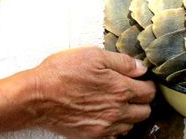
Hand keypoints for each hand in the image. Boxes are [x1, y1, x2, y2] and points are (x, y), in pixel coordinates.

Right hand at [26, 47, 155, 137]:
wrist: (36, 97)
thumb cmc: (62, 72)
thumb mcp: (93, 55)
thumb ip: (122, 62)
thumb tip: (140, 67)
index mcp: (120, 89)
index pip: (148, 92)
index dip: (147, 84)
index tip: (141, 80)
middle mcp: (116, 111)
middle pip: (144, 111)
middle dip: (142, 101)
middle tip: (132, 92)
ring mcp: (105, 126)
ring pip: (131, 125)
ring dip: (129, 115)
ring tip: (118, 104)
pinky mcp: (92, 136)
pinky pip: (114, 136)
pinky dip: (115, 128)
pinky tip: (106, 117)